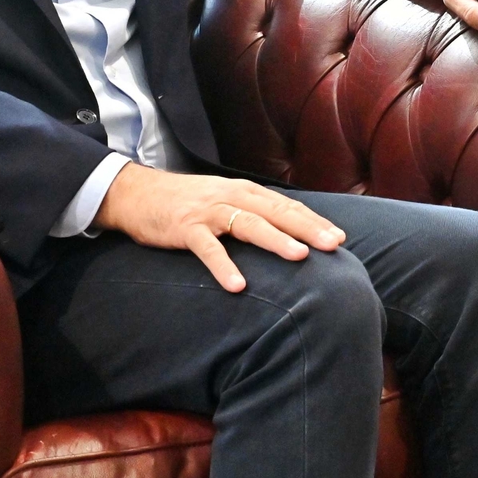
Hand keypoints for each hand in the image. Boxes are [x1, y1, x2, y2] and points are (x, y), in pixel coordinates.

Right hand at [93, 164, 344, 291]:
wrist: (137, 194)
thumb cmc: (186, 202)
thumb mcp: (223, 201)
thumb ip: (251, 213)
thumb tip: (287, 233)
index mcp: (244, 192)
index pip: (286, 206)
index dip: (314, 221)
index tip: (339, 237)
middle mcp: (231, 196)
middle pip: (276, 212)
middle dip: (307, 228)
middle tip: (333, 245)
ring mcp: (208, 212)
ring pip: (248, 224)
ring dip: (276, 240)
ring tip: (299, 257)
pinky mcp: (185, 228)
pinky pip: (207, 248)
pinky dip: (223, 266)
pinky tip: (238, 286)